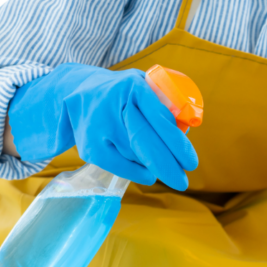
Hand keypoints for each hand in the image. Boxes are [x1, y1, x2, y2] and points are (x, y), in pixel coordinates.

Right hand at [9, 63, 197, 189]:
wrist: (76, 93)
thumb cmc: (122, 93)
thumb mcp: (143, 84)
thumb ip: (166, 100)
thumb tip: (190, 123)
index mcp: (134, 87)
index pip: (160, 118)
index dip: (177, 143)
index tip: (191, 162)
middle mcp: (114, 106)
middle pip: (146, 141)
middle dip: (168, 165)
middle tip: (183, 181)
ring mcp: (99, 127)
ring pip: (135, 155)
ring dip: (152, 165)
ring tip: (162, 166)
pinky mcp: (90, 146)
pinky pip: (119, 166)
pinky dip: (136, 173)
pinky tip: (148, 175)